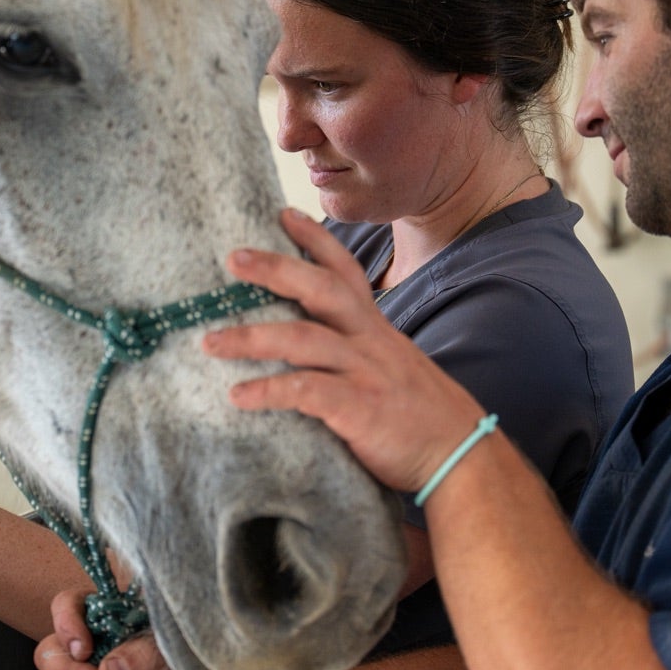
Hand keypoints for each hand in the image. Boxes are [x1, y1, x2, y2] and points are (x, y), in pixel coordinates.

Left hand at [205, 208, 493, 495]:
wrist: (462, 456)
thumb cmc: (418, 416)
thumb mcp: (390, 369)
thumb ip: (355, 352)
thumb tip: (309, 347)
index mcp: (376, 329)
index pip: (346, 271)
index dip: (316, 240)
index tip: (284, 213)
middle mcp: (371, 341)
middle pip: (321, 289)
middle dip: (276, 268)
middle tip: (232, 258)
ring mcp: (366, 372)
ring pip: (304, 339)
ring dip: (251, 337)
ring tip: (208, 341)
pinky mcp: (361, 409)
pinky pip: (308, 391)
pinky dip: (269, 390)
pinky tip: (238, 396)